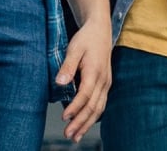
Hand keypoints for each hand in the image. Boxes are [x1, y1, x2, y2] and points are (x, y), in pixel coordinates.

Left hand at [56, 15, 111, 142]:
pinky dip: (93, 116)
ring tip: (76, 136)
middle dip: (81, 122)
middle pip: (93, 106)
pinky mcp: (106, 84)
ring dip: (88, 123)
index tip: (64, 117)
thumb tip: (60, 83)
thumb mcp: (74, 48)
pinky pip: (101, 104)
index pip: (85, 95)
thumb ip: (67, 66)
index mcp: (94, 71)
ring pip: (99, 108)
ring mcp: (106, 82)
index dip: (75, 108)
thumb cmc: (86, 38)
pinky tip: (85, 124)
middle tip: (69, 135)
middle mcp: (103, 79)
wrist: (100, 30)